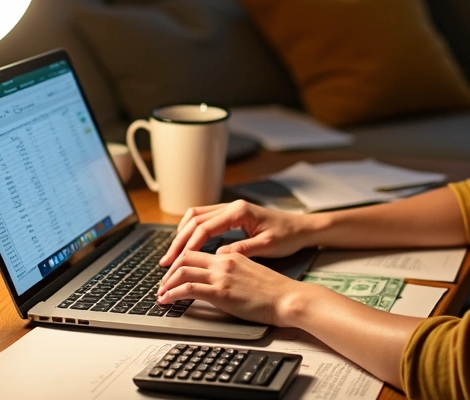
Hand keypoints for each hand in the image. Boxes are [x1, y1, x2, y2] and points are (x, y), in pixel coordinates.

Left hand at [155, 250, 307, 325]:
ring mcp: (222, 275)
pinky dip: (172, 293)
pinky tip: (166, 300)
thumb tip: (219, 277)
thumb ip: (233, 269)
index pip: (197, 251)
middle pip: (185, 257)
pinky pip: (188, 288)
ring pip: (182, 270)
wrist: (288, 298)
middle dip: (168, 270)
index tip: (172, 273)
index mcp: (231, 255)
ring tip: (160, 294)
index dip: (180, 260)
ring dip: (166, 283)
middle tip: (161, 284)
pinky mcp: (221, 292)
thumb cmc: (275, 290)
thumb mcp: (251, 272)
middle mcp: (224, 261)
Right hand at [158, 200, 316, 268]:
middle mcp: (232, 207)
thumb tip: (219, 257)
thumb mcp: (267, 246)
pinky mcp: (232, 215)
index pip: (204, 227)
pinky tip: (187, 245)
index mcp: (239, 212)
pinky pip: (204, 219)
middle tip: (167, 261)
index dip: (188, 245)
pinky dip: (192, 231)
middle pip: (194, 220)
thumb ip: (243, 250)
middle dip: (178, 241)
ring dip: (182, 234)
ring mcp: (231, 209)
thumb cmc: (288, 236)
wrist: (302, 228)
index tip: (176, 262)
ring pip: (196, 217)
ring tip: (172, 254)